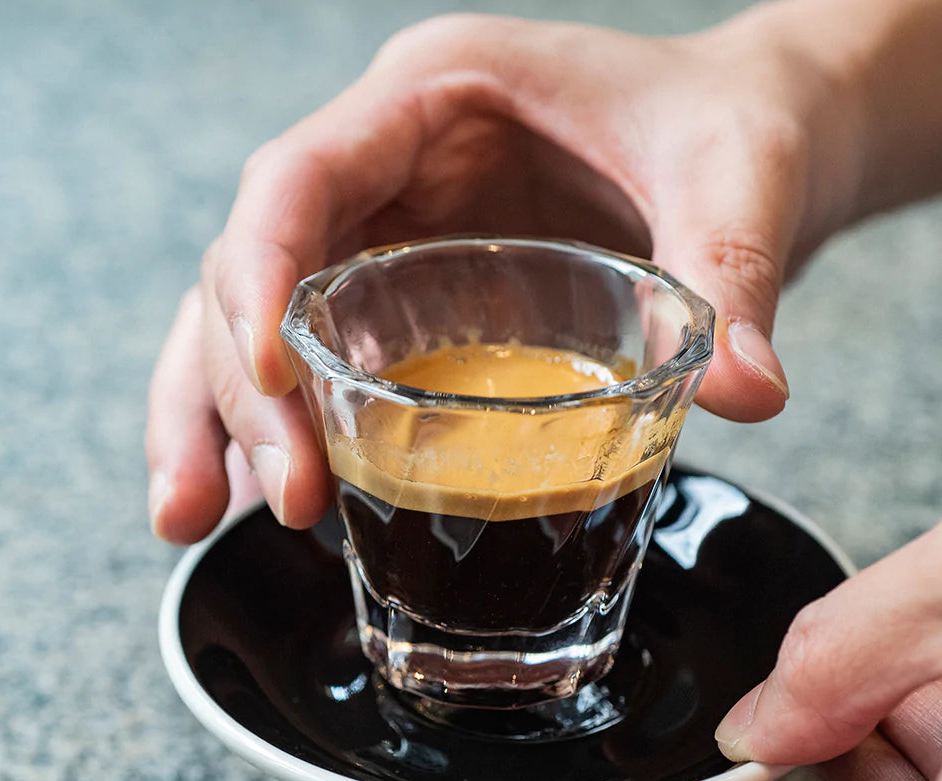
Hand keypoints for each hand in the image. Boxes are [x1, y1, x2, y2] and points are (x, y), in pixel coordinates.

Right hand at [146, 10, 865, 542]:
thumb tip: (749, 393)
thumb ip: (733, 273)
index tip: (272, 382)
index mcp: (434, 99)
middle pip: (256, 267)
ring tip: (193, 520)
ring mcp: (390, 238)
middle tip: (285, 499)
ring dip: (222, 420)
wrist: (746, 140)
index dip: (261, 271)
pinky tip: (257, 504)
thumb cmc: (727, 127)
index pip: (301, 175)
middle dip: (244, 387)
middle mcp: (388, 168)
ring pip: (254, 322)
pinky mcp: (412, 302)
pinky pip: (317, 362)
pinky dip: (283, 431)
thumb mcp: (738, 177)